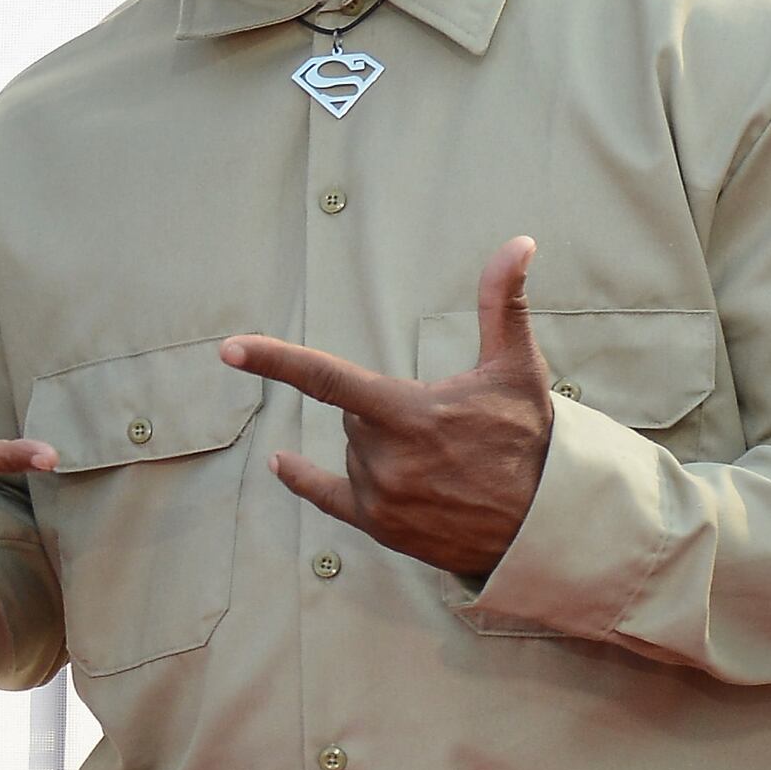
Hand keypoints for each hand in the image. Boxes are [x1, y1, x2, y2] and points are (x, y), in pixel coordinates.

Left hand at [220, 236, 554, 580]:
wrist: (542, 523)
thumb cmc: (528, 439)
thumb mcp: (518, 369)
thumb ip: (502, 305)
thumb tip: (518, 243)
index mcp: (409, 414)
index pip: (327, 380)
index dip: (274, 360)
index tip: (229, 348)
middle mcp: (385, 459)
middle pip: (353, 417)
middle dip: (384, 413)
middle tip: (442, 430)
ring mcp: (379, 496)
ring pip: (352, 453)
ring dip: (380, 449)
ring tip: (440, 466)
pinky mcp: (378, 526)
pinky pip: (326, 497)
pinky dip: (303, 479)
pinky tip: (279, 464)